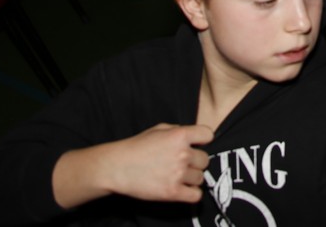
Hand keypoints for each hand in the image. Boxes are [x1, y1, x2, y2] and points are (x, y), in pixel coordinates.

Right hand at [54, 123, 213, 208]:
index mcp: (179, 135)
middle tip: (183, 163)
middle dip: (196, 161)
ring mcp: (178, 174)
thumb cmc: (136, 147)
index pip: (208, 135)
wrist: (117, 167)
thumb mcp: (158, 129)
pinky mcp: (172, 192)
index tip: (198, 144)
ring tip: (178, 176)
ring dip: (192, 177)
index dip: (203, 140)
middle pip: (205, 159)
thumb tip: (194, 136)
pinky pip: (196, 195)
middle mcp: (182, 154)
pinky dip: (192, 193)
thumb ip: (178, 130)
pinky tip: (184, 189)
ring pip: (200, 177)